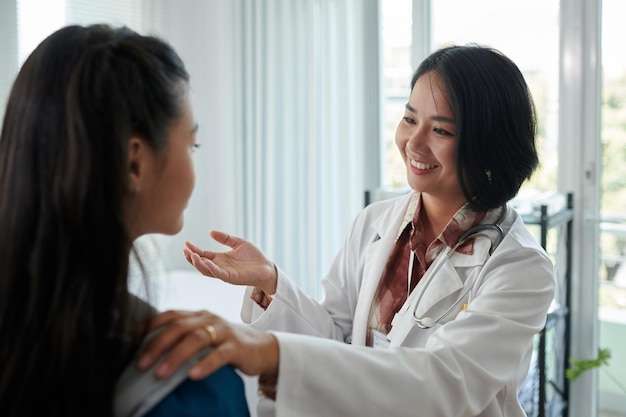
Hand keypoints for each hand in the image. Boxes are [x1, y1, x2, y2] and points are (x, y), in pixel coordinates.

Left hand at [136, 310, 278, 380]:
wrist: (262, 348)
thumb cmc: (227, 344)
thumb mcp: (204, 336)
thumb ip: (183, 338)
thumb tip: (150, 352)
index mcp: (198, 315)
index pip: (170, 315)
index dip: (149, 324)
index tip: (130, 336)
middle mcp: (209, 319)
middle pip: (179, 327)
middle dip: (157, 345)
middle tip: (140, 363)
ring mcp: (224, 331)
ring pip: (197, 339)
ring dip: (176, 356)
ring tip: (160, 373)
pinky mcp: (237, 346)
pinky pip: (220, 355)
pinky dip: (205, 364)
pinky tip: (192, 375)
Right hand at [183, 230, 277, 294]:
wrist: (267, 267)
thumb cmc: (254, 257)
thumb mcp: (238, 243)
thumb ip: (225, 238)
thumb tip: (210, 232)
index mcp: (220, 259)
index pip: (203, 254)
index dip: (194, 249)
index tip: (186, 243)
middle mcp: (220, 266)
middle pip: (201, 263)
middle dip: (191, 258)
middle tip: (185, 250)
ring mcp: (225, 273)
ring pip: (207, 270)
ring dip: (198, 264)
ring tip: (191, 256)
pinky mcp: (231, 278)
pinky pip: (219, 274)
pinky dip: (211, 269)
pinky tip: (206, 262)